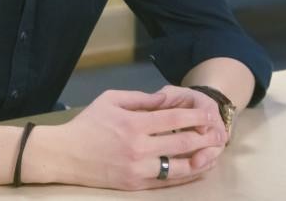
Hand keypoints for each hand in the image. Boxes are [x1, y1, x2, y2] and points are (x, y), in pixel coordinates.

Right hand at [28, 88, 223, 189]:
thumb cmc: (89, 123)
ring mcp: (139, 170)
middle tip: (218, 132)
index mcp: (135, 124)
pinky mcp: (136, 186)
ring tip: (214, 152)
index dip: (195, 116)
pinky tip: (196, 168)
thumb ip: (140, 99)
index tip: (209, 113)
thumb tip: (165, 98)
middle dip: (203, 137)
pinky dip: (185, 175)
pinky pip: (167, 182)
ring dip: (200, 159)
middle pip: (181, 144)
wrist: (66, 154)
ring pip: (179, 167)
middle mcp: (140, 148)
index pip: (174, 120)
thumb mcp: (111, 99)